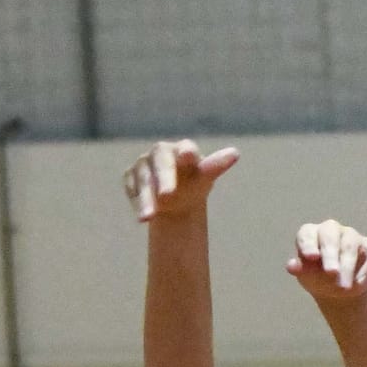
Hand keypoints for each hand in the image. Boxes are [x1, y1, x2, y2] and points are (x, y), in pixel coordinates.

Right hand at [123, 137, 238, 225]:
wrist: (175, 196)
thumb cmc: (194, 183)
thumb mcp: (205, 177)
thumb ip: (216, 166)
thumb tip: (235, 153)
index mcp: (183, 148)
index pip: (186, 149)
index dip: (187, 152)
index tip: (188, 156)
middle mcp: (161, 152)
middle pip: (161, 162)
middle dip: (164, 178)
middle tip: (167, 194)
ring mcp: (143, 163)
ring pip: (143, 180)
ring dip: (145, 199)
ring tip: (148, 218)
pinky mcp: (130, 177)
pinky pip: (132, 189)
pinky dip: (136, 203)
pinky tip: (142, 217)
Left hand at [285, 216, 366, 310]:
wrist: (339, 289)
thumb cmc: (318, 278)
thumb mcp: (307, 277)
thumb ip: (300, 270)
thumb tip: (291, 266)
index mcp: (311, 234)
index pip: (307, 234)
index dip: (309, 244)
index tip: (311, 257)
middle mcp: (331, 230)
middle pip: (330, 236)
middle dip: (331, 255)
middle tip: (331, 274)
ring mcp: (352, 236)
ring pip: (351, 245)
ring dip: (348, 266)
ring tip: (344, 287)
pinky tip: (360, 283)